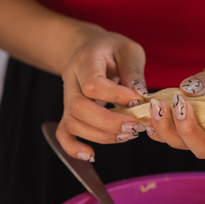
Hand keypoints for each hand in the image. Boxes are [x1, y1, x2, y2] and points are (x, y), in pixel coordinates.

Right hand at [56, 27, 149, 160]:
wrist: (88, 49)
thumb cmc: (111, 49)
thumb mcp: (128, 51)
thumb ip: (134, 72)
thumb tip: (141, 97)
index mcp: (85, 60)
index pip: (93, 84)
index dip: (116, 97)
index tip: (138, 102)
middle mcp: (71, 80)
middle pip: (80, 108)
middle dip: (109, 123)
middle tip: (135, 126)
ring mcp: (67, 98)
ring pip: (73, 123)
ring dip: (102, 135)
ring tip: (129, 134)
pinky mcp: (68, 112)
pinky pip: (63, 133)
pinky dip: (73, 147)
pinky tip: (90, 155)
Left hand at [147, 58, 204, 157]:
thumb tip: (188, 89)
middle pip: (202, 148)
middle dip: (187, 130)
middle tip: (179, 104)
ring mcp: (195, 138)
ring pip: (180, 144)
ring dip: (165, 128)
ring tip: (157, 105)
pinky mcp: (179, 133)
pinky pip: (165, 137)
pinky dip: (155, 129)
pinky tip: (148, 116)